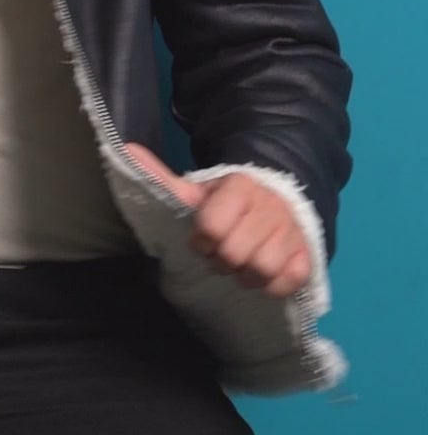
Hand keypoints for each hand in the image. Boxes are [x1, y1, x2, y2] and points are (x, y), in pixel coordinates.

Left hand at [122, 144, 310, 298]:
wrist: (274, 201)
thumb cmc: (227, 202)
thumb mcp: (196, 190)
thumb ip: (162, 177)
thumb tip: (126, 150)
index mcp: (240, 186)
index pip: (211, 226)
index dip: (201, 239)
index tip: (201, 239)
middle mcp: (270, 206)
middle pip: (234, 254)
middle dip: (221, 260)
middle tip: (221, 254)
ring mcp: (291, 230)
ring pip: (262, 269)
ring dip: (246, 275)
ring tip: (242, 264)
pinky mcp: (307, 254)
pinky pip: (288, 281)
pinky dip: (273, 284)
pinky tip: (265, 273)